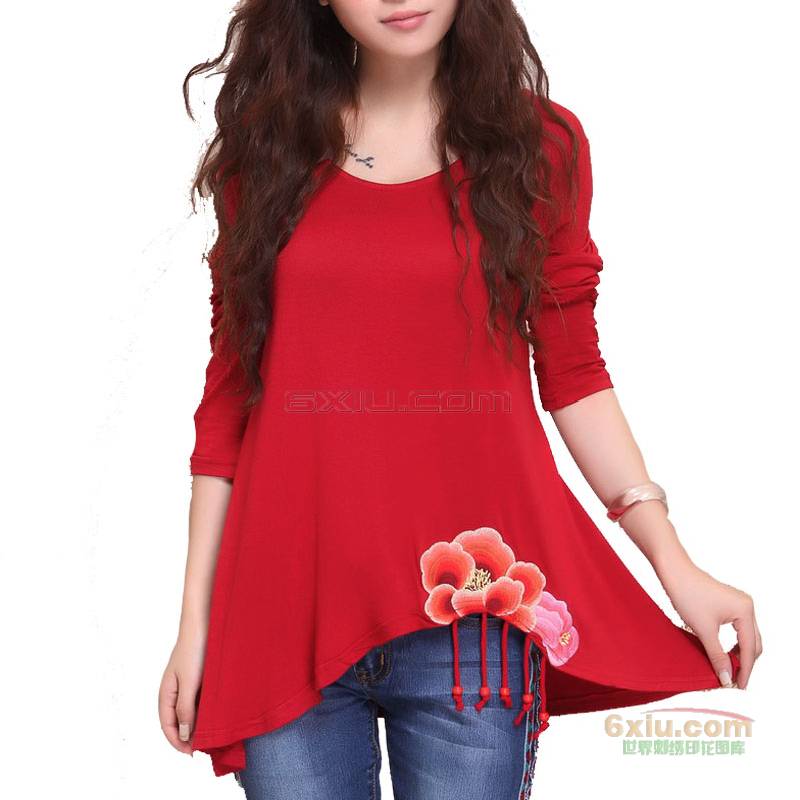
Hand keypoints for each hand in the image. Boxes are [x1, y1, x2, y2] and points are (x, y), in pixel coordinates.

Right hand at [158, 630, 206, 754]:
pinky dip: (206, 710)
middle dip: (189, 736)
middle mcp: (174, 692)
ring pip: (190, 711)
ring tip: (213, 733)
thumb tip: (183, 735)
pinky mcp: (198, 678)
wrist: (204, 624)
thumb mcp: (189, 683)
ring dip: (198, 723)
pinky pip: (199, 700)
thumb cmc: (194, 651)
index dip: (177, 742)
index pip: (167, 726)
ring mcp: (186, 685)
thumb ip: (185, 709)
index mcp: (166, 694)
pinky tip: (217, 713)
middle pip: (178, 721)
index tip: (192, 753)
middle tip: (206, 746)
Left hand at [656, 558, 761, 688]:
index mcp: (745, 611)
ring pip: (746, 636)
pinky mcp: (729, 603)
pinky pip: (738, 629)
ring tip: (728, 670)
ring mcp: (739, 603)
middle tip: (733, 681)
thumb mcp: (704, 630)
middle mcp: (747, 606)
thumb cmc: (687, 595)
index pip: (750, 649)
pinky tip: (723, 652)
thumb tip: (727, 680)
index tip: (738, 688)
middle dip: (744, 663)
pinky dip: (733, 642)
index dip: (745, 670)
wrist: (673, 571)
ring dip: (739, 653)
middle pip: (753, 643)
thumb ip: (717, 656)